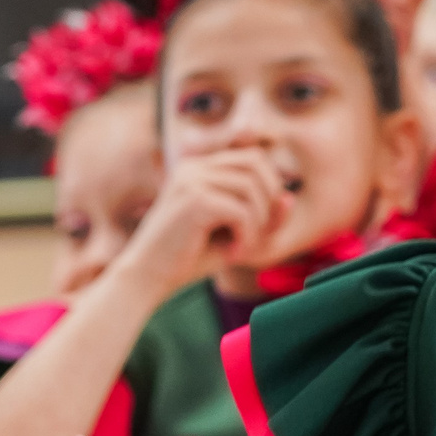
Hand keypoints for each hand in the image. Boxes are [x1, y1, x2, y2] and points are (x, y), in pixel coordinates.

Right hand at [120, 148, 290, 286]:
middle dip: (269, 201)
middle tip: (258, 235)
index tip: (263, 222)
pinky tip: (233, 254)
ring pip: (252, 189)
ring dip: (259, 224)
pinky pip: (242, 212)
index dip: (270, 186)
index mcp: (198, 168)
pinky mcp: (195, 201)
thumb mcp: (232, 233)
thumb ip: (261, 215)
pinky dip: (247, 236)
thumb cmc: (188, 258)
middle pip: (257, 165)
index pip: (252, 158)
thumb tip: (289, 197)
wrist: (146, 277)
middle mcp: (194, 167)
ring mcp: (192, 181)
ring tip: (244, 248)